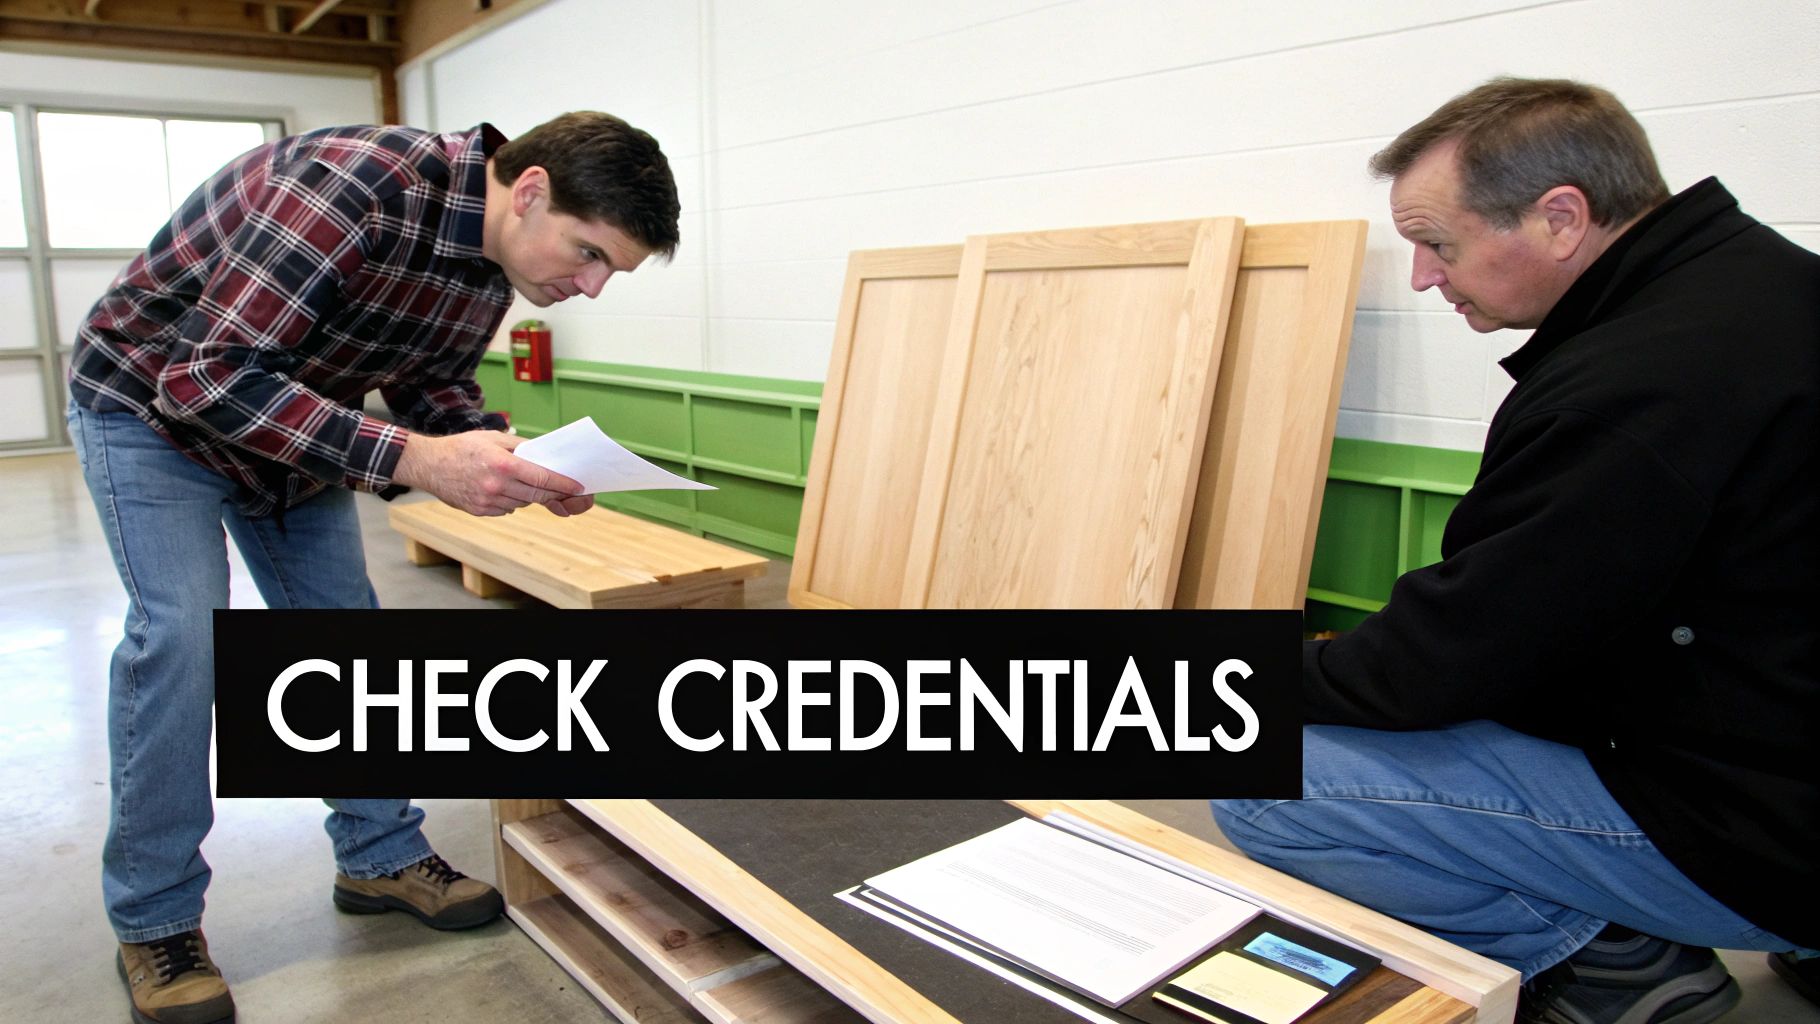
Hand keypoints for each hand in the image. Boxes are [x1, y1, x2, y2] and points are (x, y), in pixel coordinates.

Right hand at [391, 430, 585, 516]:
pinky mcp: (480, 511)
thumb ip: (520, 447)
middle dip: (553, 493)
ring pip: (522, 503)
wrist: (429, 464)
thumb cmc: (462, 447)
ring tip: (519, 482)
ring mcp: (488, 501)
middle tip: (564, 490)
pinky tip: (501, 489)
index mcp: (503, 465)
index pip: (542, 478)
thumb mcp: (493, 438)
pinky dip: (511, 502)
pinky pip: (507, 509)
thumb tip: (544, 456)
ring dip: (528, 495)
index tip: (577, 487)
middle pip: (536, 495)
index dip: (563, 484)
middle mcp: (497, 485)